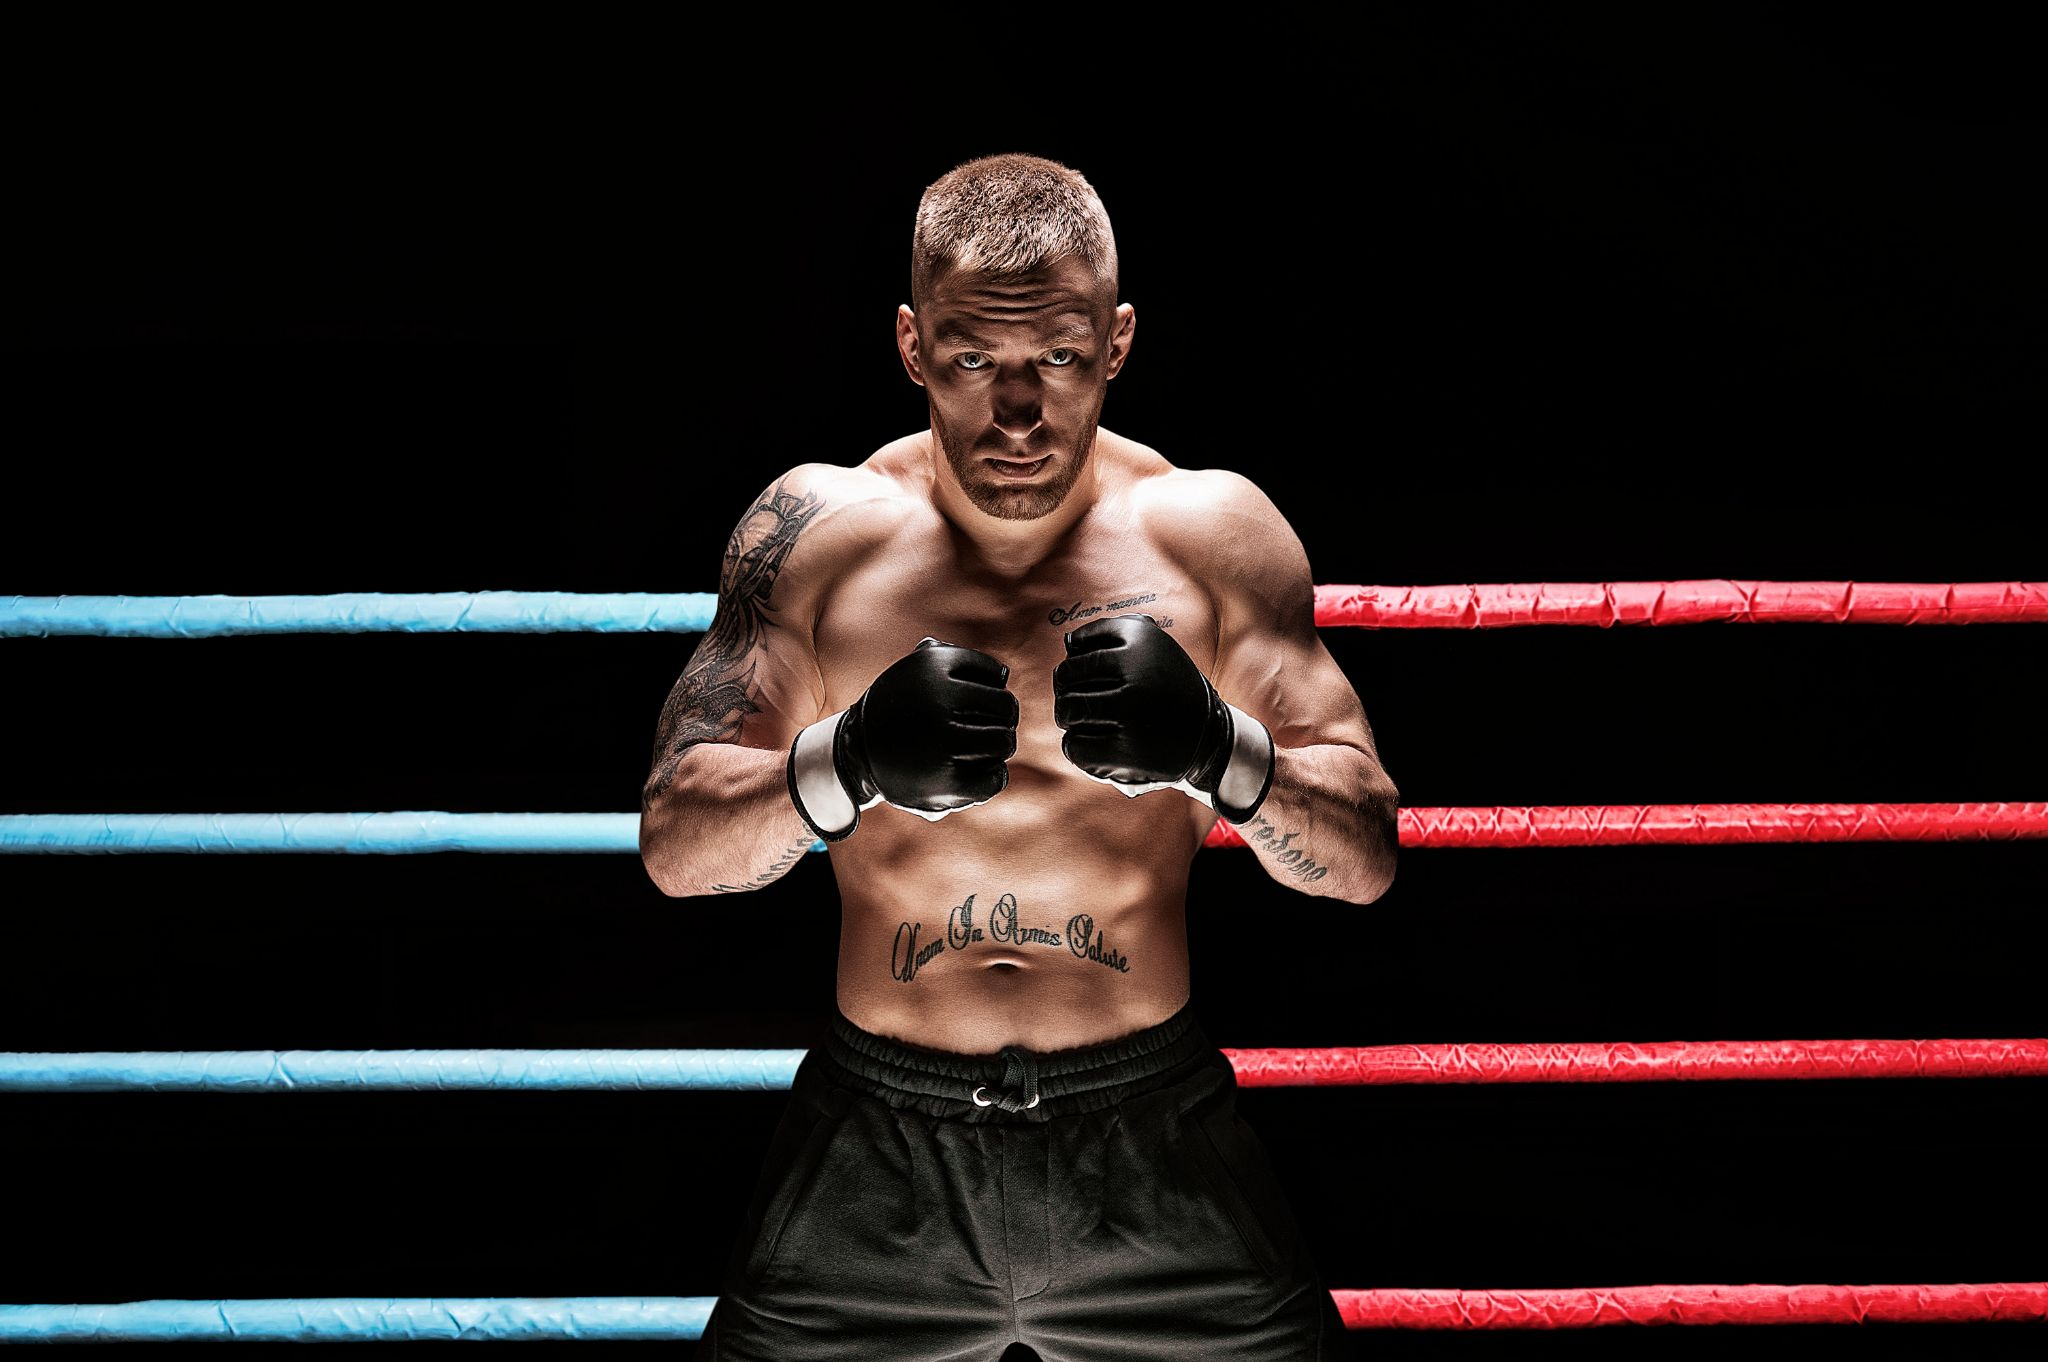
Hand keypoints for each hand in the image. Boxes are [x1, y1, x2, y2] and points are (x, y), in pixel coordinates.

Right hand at [787, 637, 1018, 840]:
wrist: (857, 752)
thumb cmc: (899, 707)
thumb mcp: (914, 668)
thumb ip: (953, 657)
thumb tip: (1004, 676)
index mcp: (932, 666)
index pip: (996, 676)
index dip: (994, 687)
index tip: (978, 699)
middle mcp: (936, 702)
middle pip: (1005, 708)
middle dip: (1003, 717)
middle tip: (989, 726)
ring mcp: (941, 743)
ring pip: (1003, 742)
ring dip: (999, 745)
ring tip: (983, 747)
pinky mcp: (943, 782)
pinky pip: (994, 778)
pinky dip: (994, 776)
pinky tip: (981, 770)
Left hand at [1051, 613, 1274, 824]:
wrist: (1208, 736)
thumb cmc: (1167, 688)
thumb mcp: (1154, 648)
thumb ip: (1114, 634)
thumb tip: (1069, 642)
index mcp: (1141, 636)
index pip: (1078, 642)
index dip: (1076, 658)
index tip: (1092, 671)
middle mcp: (1136, 670)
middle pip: (1067, 675)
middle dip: (1066, 689)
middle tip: (1078, 700)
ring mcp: (1131, 710)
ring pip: (1068, 709)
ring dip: (1069, 717)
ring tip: (1082, 721)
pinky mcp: (1127, 749)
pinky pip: (1075, 745)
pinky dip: (1076, 746)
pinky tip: (1091, 743)